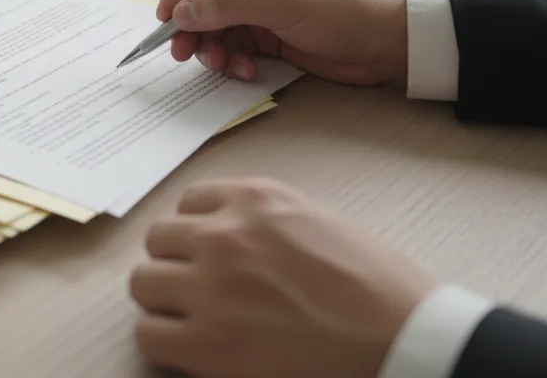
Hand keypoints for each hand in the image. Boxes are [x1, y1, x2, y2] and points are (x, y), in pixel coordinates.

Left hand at [130, 178, 434, 377]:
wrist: (403, 338)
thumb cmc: (376, 286)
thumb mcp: (316, 219)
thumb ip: (263, 218)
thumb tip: (225, 230)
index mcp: (254, 199)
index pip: (187, 203)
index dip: (195, 231)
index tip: (206, 252)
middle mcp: (224, 235)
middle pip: (158, 240)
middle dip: (175, 263)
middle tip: (199, 289)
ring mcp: (211, 288)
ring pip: (143, 283)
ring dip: (164, 300)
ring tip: (194, 318)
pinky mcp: (207, 343)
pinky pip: (148, 333)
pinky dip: (164, 341)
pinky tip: (193, 347)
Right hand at [156, 0, 407, 85]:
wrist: (385, 43)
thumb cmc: (343, 8)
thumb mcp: (281, 2)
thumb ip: (227, 5)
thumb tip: (182, 12)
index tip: (167, 16)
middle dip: (192, 25)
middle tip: (182, 52)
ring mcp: (260, 4)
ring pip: (214, 25)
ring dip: (212, 48)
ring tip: (222, 65)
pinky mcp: (267, 32)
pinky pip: (233, 45)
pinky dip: (233, 60)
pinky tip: (246, 71)